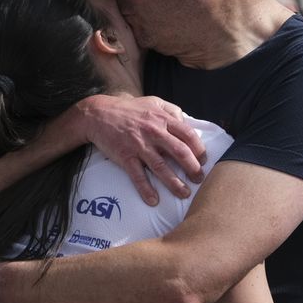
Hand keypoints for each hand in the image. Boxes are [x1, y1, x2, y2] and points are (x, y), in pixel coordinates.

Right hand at [75, 94, 206, 205]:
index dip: (199, 149)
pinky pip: (138, 176)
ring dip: (175, 183)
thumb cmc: (128, 109)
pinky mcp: (125, 156)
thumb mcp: (153, 102)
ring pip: (161, 167)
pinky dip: (146, 189)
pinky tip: (153, 200)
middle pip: (180, 152)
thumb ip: (172, 110)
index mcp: (162, 119)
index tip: (204, 160)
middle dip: (193, 168)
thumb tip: (186, 122)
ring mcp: (139, 146)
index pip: (188, 135)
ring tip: (184, 194)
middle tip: (199, 179)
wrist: (98, 114)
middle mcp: (154, 132)